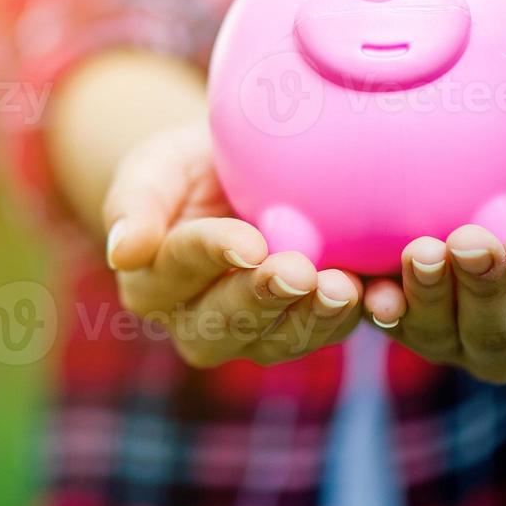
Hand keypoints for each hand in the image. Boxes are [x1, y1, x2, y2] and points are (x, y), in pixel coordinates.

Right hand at [102, 122, 362, 368]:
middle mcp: (195, 321)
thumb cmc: (189, 165)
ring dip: (313, 318)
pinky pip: (325, 332)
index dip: (214, 257)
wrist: (238, 171)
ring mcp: (251, 332)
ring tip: (343, 289)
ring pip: (278, 339)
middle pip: (225, 322)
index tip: (249, 243)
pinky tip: (382, 298)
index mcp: (151, 282)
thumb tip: (123, 253)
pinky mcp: (300, 328)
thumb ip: (134, 204)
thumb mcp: (154, 166)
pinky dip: (356, 317)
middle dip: (264, 299)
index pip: (180, 268)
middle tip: (300, 272)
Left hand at [361, 154, 505, 383]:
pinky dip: (381, 309)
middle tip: (469, 242)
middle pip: (496, 332)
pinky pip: (389, 325)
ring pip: (438, 333)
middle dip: (482, 287)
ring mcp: (448, 341)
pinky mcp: (400, 324)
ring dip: (429, 295)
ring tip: (423, 252)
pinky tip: (375, 293)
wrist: (480, 181)